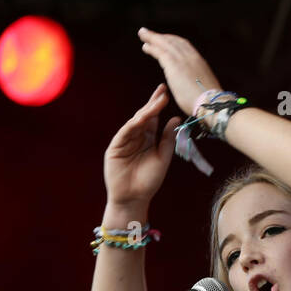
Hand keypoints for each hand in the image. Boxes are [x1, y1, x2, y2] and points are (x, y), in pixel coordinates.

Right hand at [103, 83, 180, 205]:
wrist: (134, 199)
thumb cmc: (149, 181)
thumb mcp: (163, 158)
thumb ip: (168, 139)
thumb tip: (176, 119)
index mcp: (148, 139)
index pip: (153, 118)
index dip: (158, 106)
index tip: (166, 93)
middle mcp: (136, 137)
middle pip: (144, 116)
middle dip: (153, 104)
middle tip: (162, 90)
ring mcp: (124, 141)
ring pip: (135, 123)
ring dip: (145, 112)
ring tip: (157, 103)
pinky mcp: (115, 148)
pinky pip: (124, 133)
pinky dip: (133, 125)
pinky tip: (142, 118)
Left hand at [137, 27, 222, 117]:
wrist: (211, 103)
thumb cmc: (209, 102)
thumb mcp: (205, 88)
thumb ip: (198, 84)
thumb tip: (197, 89)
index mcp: (199, 62)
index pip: (185, 46)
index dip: (174, 41)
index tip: (166, 40)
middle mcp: (191, 57)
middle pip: (174, 41)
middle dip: (162, 36)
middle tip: (150, 34)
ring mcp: (183, 59)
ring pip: (165, 44)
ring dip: (153, 38)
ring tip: (143, 34)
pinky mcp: (174, 64)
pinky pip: (160, 52)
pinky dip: (152, 47)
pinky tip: (145, 46)